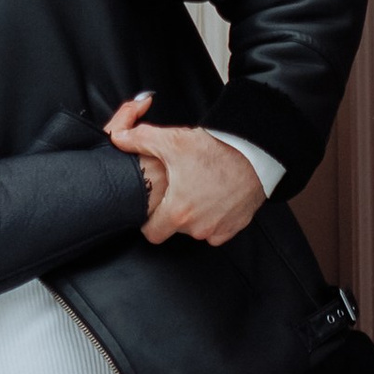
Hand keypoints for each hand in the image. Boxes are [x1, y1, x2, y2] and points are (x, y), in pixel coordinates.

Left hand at [100, 102, 267, 248]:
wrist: (255, 153)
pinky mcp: (235, 227)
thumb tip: (117, 139)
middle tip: (178, 189)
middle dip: (173, 213)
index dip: (149, 220)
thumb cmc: (215, 149)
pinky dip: (214, 217)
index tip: (153, 207)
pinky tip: (214, 197)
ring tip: (198, 189)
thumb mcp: (172, 140)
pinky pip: (217, 229)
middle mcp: (197, 227)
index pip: (152, 233)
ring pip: (196, 229)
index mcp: (177, 213)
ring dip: (195, 215)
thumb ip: (139, 140)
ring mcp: (218, 230)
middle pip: (174, 229)